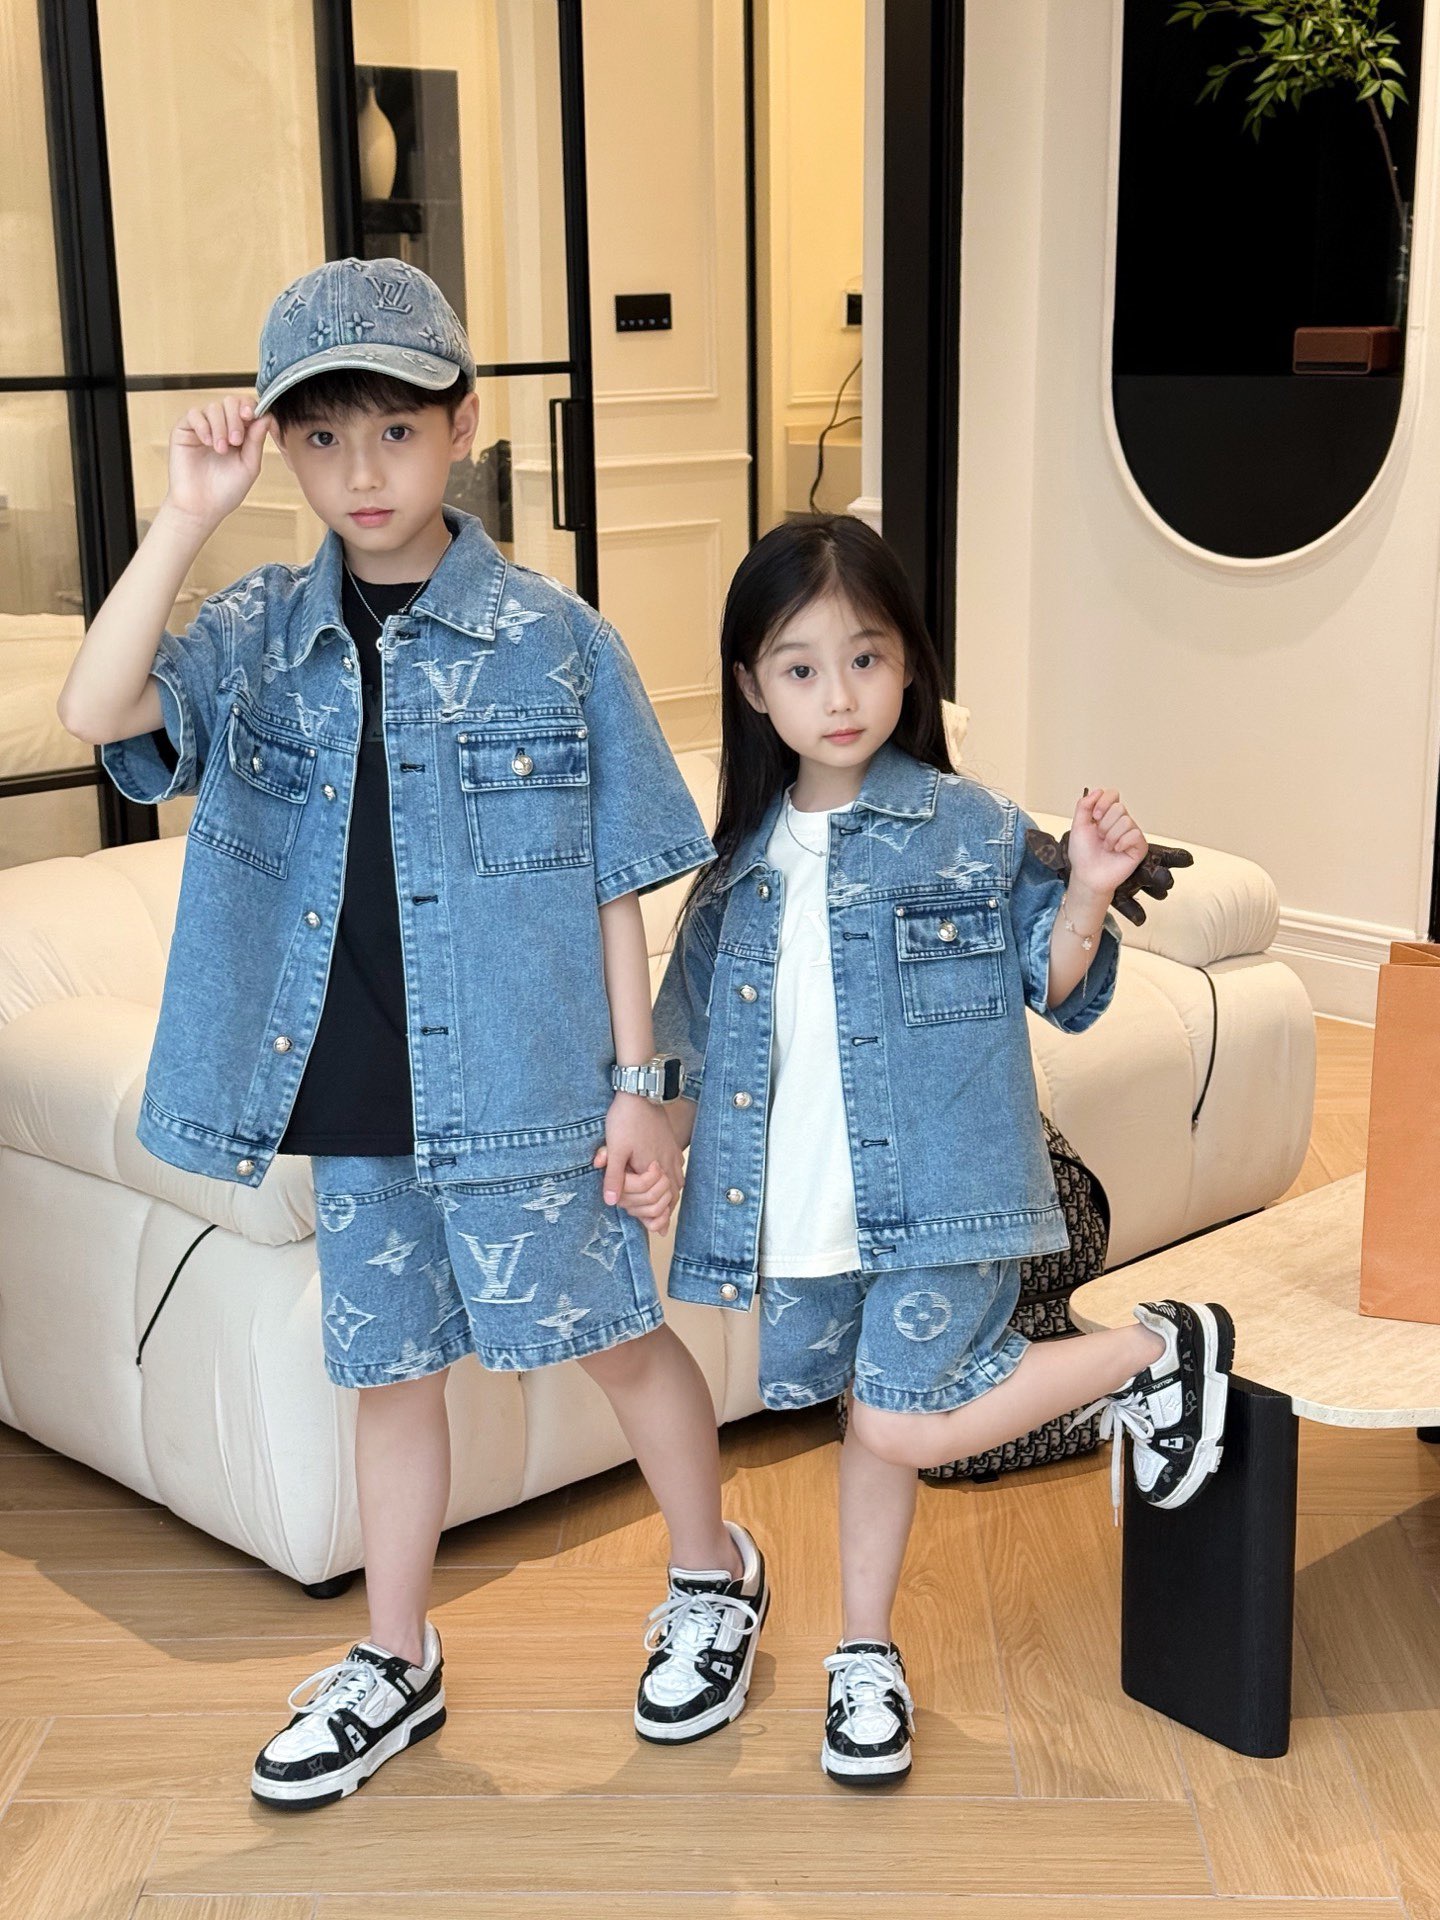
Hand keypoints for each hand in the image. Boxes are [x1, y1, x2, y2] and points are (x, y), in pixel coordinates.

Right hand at [162, 394, 270, 533]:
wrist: (202, 507)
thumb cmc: (226, 491)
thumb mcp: (249, 465)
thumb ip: (257, 441)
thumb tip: (266, 416)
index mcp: (240, 434)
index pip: (247, 408)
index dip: (251, 407)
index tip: (252, 416)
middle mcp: (221, 427)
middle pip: (231, 402)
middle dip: (236, 418)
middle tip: (236, 440)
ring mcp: (202, 427)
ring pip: (213, 407)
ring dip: (220, 426)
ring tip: (221, 449)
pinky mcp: (184, 430)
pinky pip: (193, 414)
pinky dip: (203, 426)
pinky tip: (208, 443)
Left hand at [594, 1092, 683, 1232]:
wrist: (641, 1093)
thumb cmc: (626, 1120)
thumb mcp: (615, 1149)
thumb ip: (614, 1177)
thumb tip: (610, 1202)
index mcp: (653, 1170)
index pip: (656, 1203)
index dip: (644, 1213)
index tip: (633, 1213)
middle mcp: (668, 1165)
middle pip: (670, 1198)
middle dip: (658, 1210)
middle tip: (647, 1218)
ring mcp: (673, 1156)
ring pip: (677, 1187)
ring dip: (667, 1199)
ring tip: (659, 1208)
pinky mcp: (673, 1146)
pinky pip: (679, 1172)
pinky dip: (674, 1183)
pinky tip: (668, 1183)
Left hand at [1065, 787, 1147, 900]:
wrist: (1088, 875)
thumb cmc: (1083, 854)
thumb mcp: (1078, 826)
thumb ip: (1084, 806)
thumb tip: (1097, 791)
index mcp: (1107, 815)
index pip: (1113, 794)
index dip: (1103, 803)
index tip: (1094, 817)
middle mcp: (1121, 821)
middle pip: (1119, 807)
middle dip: (1104, 824)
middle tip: (1100, 837)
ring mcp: (1131, 833)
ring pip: (1126, 821)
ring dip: (1111, 836)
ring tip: (1107, 847)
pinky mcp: (1139, 846)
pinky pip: (1135, 834)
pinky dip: (1122, 843)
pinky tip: (1116, 851)